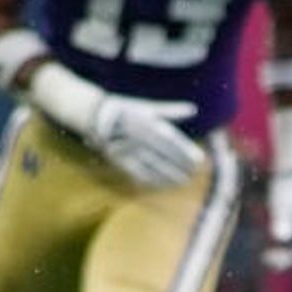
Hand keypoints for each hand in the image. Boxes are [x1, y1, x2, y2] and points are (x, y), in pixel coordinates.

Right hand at [37, 72, 202, 188]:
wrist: (92, 115)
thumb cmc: (124, 108)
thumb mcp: (146, 106)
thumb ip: (171, 110)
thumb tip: (193, 109)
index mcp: (145, 122)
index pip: (169, 139)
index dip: (184, 151)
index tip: (199, 160)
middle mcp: (136, 137)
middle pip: (162, 154)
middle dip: (179, 165)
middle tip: (193, 173)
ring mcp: (126, 149)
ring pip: (150, 165)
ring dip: (167, 175)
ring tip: (182, 182)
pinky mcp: (117, 159)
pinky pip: (135, 172)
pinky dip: (150, 180)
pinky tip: (162, 185)